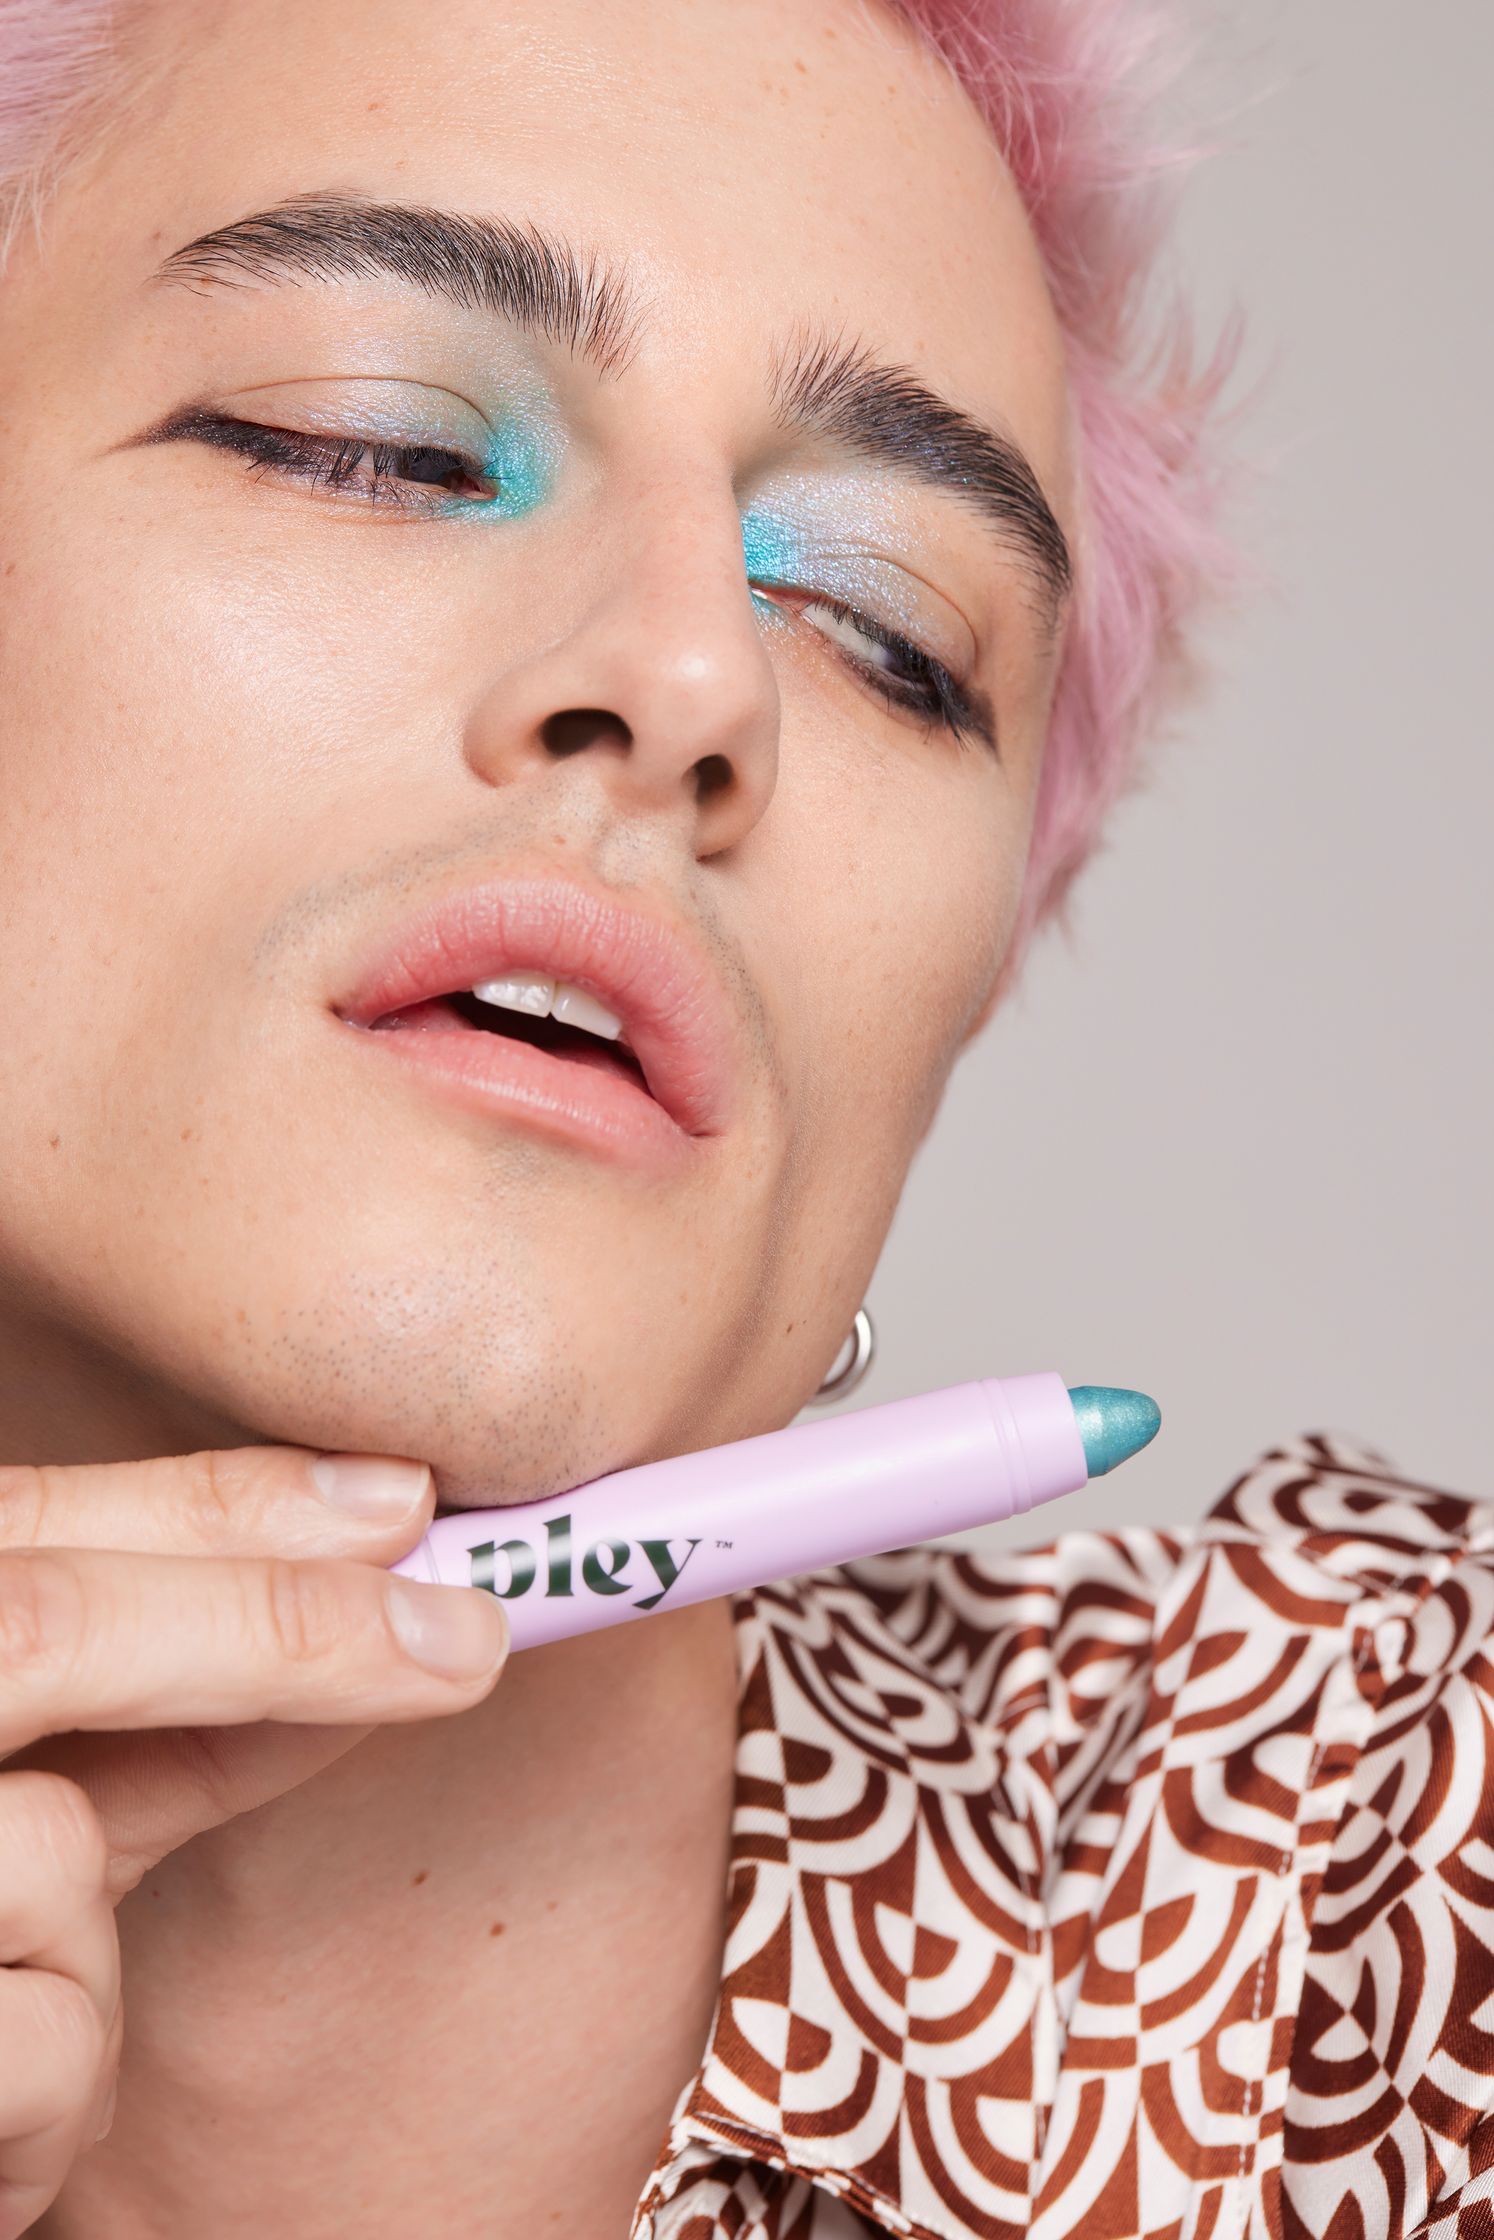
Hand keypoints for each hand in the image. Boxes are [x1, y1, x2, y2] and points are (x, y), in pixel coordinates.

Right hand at [0, 1444, 507, 2235]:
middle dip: (276, 1626)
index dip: (220, 1507)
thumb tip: (404, 1620)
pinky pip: (40, 2037)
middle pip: (48, 1627)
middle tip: (467, 1637)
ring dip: (95, 1933)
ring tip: (22, 1987)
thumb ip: (187, 1706)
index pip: (29, 1524)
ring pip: (47, 1851)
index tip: (402, 1502)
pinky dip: (62, 2078)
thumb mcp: (45, 1798)